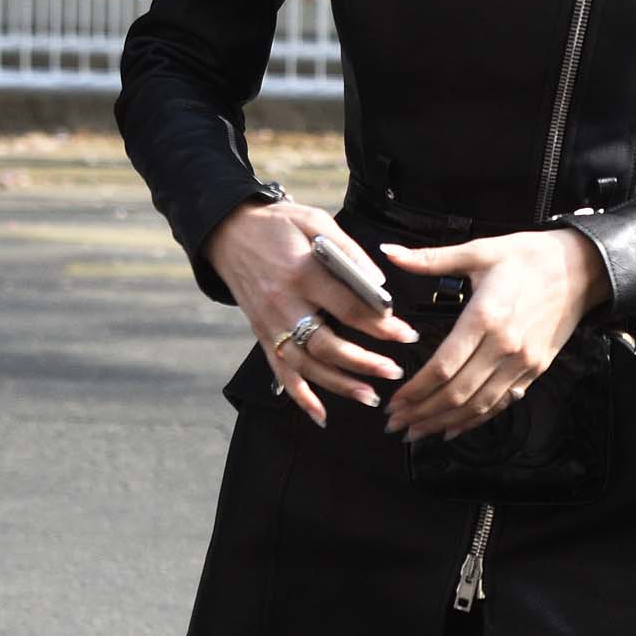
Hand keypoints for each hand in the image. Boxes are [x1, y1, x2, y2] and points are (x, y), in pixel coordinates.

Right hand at [203, 194, 418, 430]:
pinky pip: (280, 373)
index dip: (381, 324)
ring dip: (339, 385)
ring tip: (370, 396)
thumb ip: (347, 250)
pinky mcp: (261, 335)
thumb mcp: (315, 221)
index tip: (406, 335)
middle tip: (394, 371)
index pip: (348, 307)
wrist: (229, 232)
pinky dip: (300, 397)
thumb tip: (377, 283)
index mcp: (302, 273)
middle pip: (328, 344)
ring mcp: (270, 324)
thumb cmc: (278, 224)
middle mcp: (283, 304)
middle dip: (365, 362)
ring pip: (307, 365)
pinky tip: (321, 414)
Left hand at [379, 227, 609, 441]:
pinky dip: (476, 420)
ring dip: (444, 423)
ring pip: (478, 405)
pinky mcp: (534, 369)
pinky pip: (501, 402)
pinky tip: (454, 428)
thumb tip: (390, 253)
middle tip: (396, 424)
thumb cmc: (530, 256)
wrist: (582, 267)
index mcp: (485, 316)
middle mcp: (504, 346)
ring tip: (418, 432)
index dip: (415, 390)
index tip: (394, 401)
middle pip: (457, 393)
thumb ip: (430, 258)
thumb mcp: (479, 251)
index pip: (443, 366)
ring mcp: (522, 362)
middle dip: (422, 413)